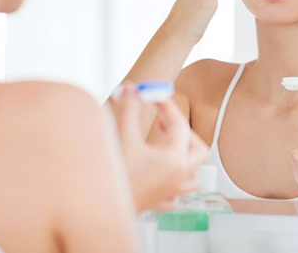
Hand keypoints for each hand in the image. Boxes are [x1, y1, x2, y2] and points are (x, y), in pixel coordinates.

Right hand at [115, 86, 208, 211]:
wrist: (98, 208)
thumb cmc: (114, 176)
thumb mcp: (123, 136)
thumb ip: (129, 109)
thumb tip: (131, 88)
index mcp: (174, 159)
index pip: (180, 124)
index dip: (168, 106)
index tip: (155, 97)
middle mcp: (177, 177)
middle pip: (198, 151)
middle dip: (185, 133)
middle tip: (165, 124)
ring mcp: (170, 192)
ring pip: (193, 175)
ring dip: (184, 159)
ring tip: (166, 147)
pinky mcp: (158, 203)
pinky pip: (177, 193)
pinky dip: (173, 181)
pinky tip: (159, 173)